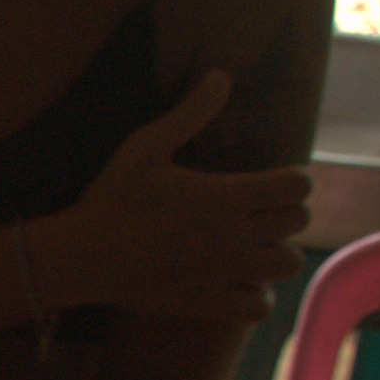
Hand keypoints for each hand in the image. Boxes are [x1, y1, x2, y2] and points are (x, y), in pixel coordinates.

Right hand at [53, 72, 311, 323]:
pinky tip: (238, 280)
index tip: (272, 181)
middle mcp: (236, 235)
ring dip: (276, 252)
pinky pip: (260, 305)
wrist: (80, 257)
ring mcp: (226, 272)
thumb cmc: (111, 199)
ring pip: (287, 264)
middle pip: (298, 222)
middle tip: (259, 211)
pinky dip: (258, 293)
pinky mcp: (210, 302)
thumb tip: (221, 75)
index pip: (299, 185)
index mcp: (228, 195)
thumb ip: (190, 112)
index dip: (292, 179)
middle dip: (285, 212)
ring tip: (254, 246)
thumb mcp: (145, 146)